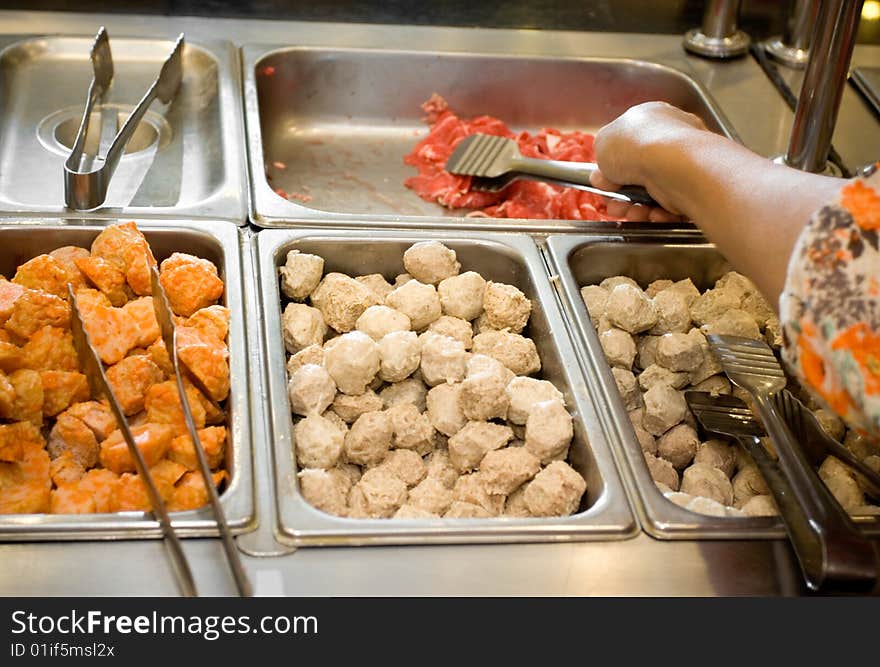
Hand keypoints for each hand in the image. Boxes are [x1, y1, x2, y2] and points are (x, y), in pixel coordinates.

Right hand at [589, 101, 707, 221]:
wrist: (675, 166)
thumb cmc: (639, 146)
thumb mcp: (601, 143)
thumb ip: (600, 156)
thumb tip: (602, 173)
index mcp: (651, 116)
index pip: (628, 144)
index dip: (612, 167)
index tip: (603, 182)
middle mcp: (672, 136)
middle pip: (638, 172)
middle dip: (621, 193)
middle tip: (612, 203)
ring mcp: (686, 162)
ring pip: (652, 193)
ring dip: (635, 207)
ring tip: (628, 213)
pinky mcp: (696, 187)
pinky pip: (670, 205)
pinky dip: (657, 213)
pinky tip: (650, 214)